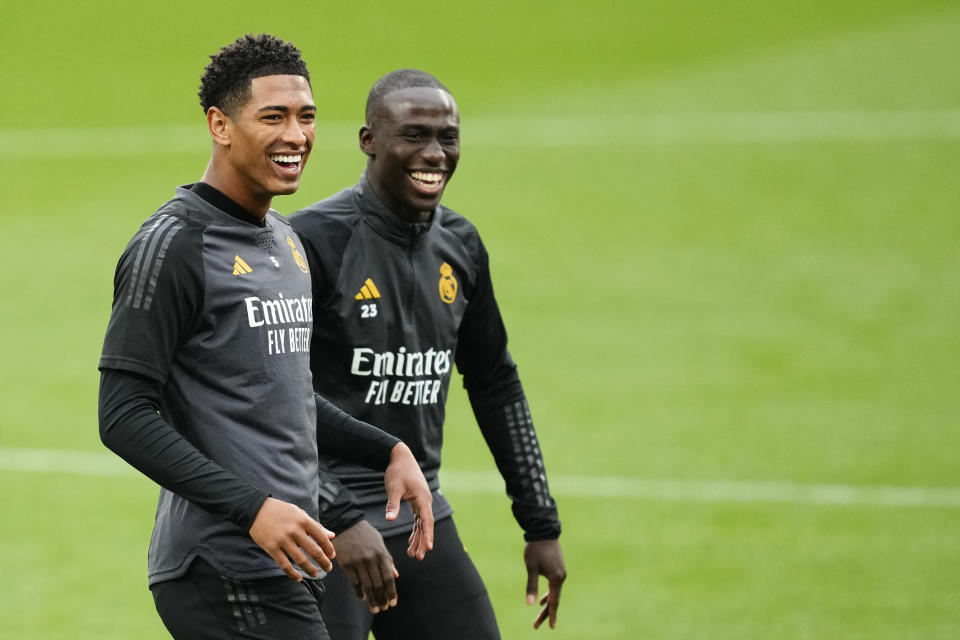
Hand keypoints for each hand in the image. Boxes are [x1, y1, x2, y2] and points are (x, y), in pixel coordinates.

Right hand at [249, 497, 335, 580]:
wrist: (255, 509)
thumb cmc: (281, 511)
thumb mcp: (300, 513)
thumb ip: (316, 525)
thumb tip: (332, 535)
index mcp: (303, 520)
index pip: (321, 537)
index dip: (329, 549)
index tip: (332, 556)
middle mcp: (294, 530)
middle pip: (314, 551)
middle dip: (324, 562)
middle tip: (328, 569)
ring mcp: (282, 540)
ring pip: (301, 560)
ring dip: (310, 570)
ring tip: (316, 574)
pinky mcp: (271, 548)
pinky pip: (284, 565)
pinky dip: (293, 574)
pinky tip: (299, 578)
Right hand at [332, 520, 398, 612]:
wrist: (346, 524)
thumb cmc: (365, 534)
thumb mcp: (379, 543)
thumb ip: (388, 560)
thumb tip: (396, 575)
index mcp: (381, 554)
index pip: (389, 577)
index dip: (391, 592)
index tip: (393, 603)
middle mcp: (371, 559)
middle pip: (378, 584)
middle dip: (382, 599)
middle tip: (383, 609)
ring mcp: (358, 562)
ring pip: (367, 586)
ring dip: (371, 600)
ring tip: (374, 609)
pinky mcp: (347, 564)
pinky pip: (354, 582)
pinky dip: (359, 592)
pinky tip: (362, 597)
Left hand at [383, 442, 433, 558]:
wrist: (400, 457)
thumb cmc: (397, 471)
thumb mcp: (394, 488)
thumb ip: (393, 504)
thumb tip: (389, 519)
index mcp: (423, 498)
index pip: (427, 521)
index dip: (428, 535)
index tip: (428, 548)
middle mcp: (426, 501)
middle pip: (426, 526)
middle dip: (423, 542)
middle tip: (418, 557)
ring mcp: (422, 502)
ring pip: (423, 524)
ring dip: (418, 539)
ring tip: (413, 554)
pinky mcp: (417, 501)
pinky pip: (419, 519)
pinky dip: (415, 530)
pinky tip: (410, 541)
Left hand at [524, 539, 566, 628]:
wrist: (544, 531)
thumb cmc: (535, 549)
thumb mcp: (531, 568)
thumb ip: (531, 586)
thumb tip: (530, 604)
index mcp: (556, 578)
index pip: (553, 601)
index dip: (550, 615)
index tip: (551, 627)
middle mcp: (562, 577)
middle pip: (554, 599)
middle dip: (546, 613)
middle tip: (536, 626)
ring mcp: (561, 572)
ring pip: (554, 593)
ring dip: (547, 604)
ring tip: (540, 617)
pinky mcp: (558, 569)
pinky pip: (554, 586)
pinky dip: (549, 594)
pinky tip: (542, 599)